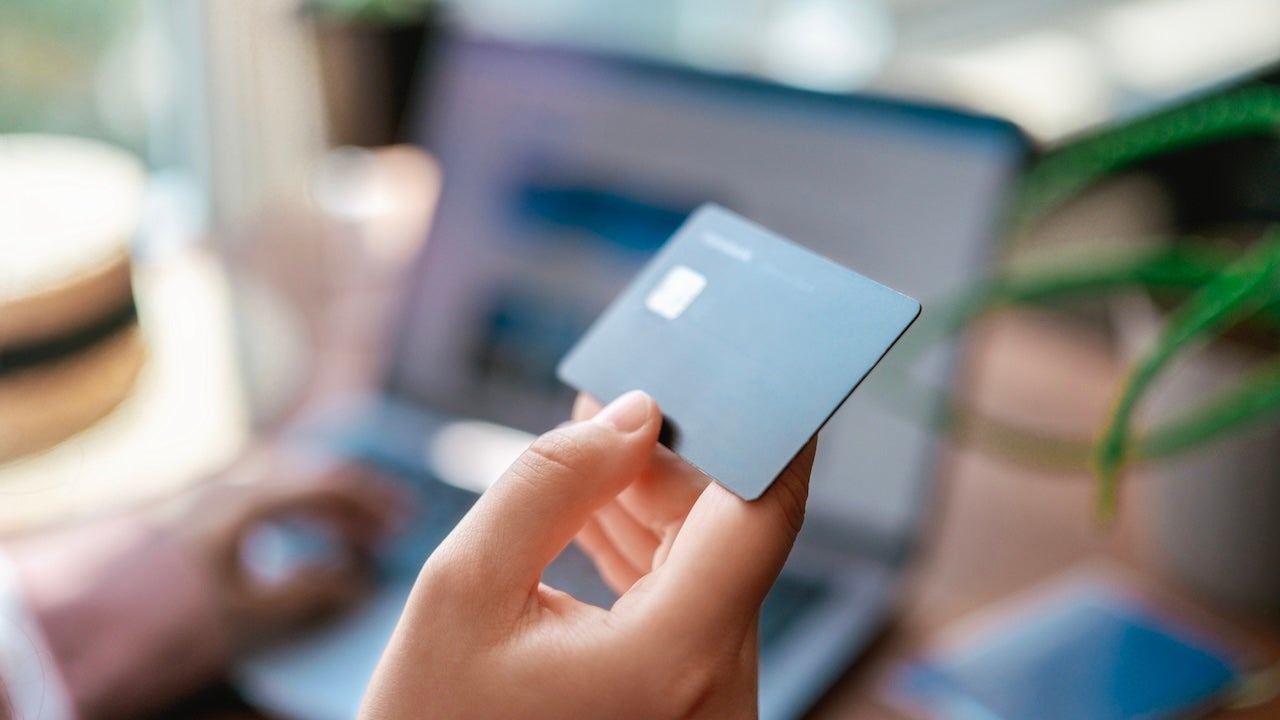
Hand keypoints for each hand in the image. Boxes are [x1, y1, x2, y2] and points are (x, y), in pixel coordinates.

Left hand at [10, 442, 404, 718]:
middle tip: (386, 524)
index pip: (329, 484)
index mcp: (244, 500)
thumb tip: (357, 579)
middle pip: (303, 475)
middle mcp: (221, 488)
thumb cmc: (156, 625)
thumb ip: (308, 593)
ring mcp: (198, 502)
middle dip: (350, 497)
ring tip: (346, 531)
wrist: (62, 637)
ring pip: (275, 486)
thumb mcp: (244, 616)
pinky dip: (285, 514)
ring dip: (318, 503)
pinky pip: (250, 501)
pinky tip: (287, 541)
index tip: (404, 522)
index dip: (373, 502)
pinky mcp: (180, 524)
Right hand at [361, 391, 815, 719]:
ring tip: (590, 445)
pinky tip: (596, 511)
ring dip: (654, 502)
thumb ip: (551, 483)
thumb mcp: (463, 589)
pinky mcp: (689, 707)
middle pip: (727, 535)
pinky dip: (648, 555)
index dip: (764, 426)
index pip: (762, 512)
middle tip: (612, 401)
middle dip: (671, 458)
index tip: (745, 363)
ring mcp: (710, 705)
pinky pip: (687, 609)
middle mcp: (718, 688)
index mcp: (676, 657)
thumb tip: (635, 413)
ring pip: (707, 568)